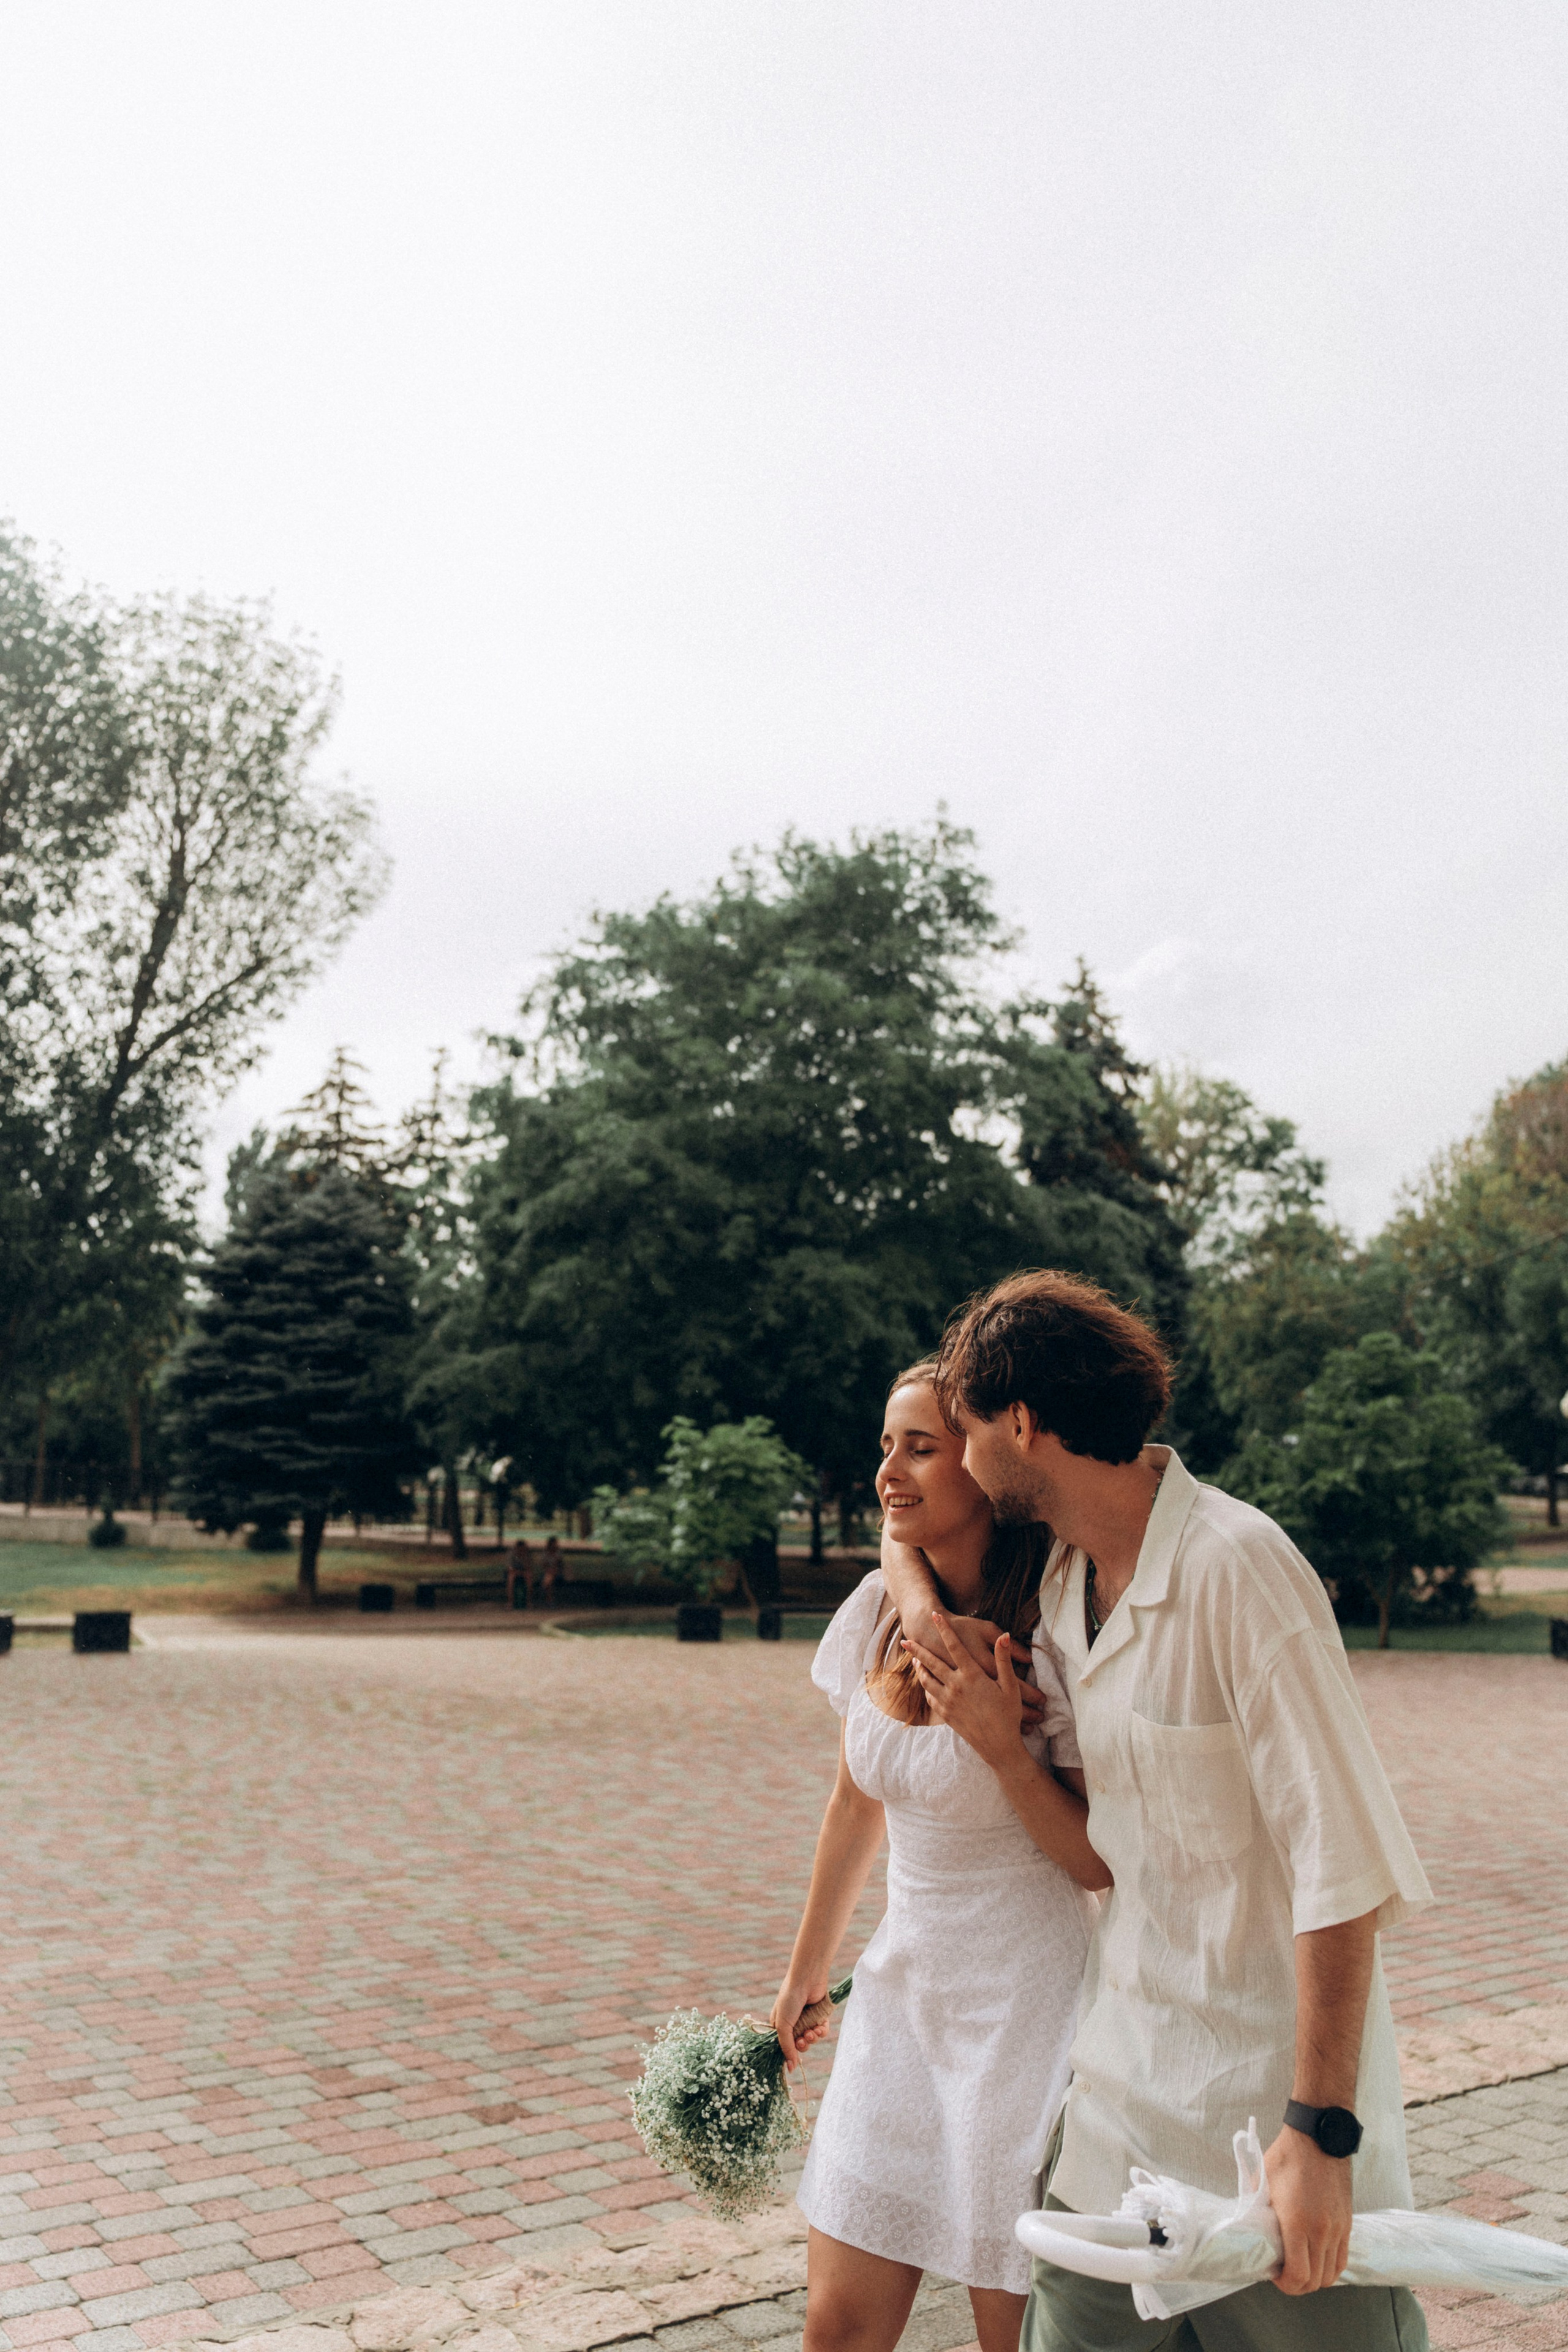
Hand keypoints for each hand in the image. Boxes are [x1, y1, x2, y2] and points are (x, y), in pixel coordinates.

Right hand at [772, 1973, 832, 2069]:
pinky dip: (821, 2032)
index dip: (789, 2052)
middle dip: (802, 2045)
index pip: (784, 2046)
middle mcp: (793, 2023)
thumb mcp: (783, 2025)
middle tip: (802, 2039)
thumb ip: (787, 2047)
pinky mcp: (819, 2016)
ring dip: (812, 2038)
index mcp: (780, 2025)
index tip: (791, 2058)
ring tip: (812, 2031)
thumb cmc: (790, 1999)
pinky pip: (822, 2032)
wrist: (807, 1979)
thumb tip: (790, 2069)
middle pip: (799, 2045)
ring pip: (811, 2040)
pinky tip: (819, 2027)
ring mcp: (807, 2020)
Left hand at [899, 1603, 1045, 1730]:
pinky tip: (925, 1683)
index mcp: (972, 1676)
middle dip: (918, 1649)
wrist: (998, 1747)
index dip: (944, 1629)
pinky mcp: (945, 1715)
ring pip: (927, 1680)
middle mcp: (956, 1686)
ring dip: (919, 1668)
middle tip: (906, 1638)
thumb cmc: (1007, 1715)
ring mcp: (948, 1701)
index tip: (934, 1615)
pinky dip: (926, 1687)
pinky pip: (930, 1697)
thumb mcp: (1010, 1686)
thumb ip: (1003, 1659)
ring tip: (914, 1659)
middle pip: (932, 1662)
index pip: (954, 1646)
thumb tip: (1005, 1636)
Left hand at [1263, 2124, 1352, 2293]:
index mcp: (1297, 2223)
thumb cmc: (1288, 2157)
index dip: (1285, 2285)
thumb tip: (1247, 2229)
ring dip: (1314, 2279)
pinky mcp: (1347, 2223)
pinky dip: (1329, 2267)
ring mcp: (1338, 2229)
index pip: (1298, 2276)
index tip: (1273, 2274)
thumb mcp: (1262, 2182)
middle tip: (1283, 2274)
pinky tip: (1316, 2259)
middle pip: (1315, 2282)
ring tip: (1299, 2267)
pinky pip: (1342, 2259)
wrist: (1318, 2137)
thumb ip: (1255, 2209)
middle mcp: (1321, 2231)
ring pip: (1331, 2275)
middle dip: (1297, 2285)